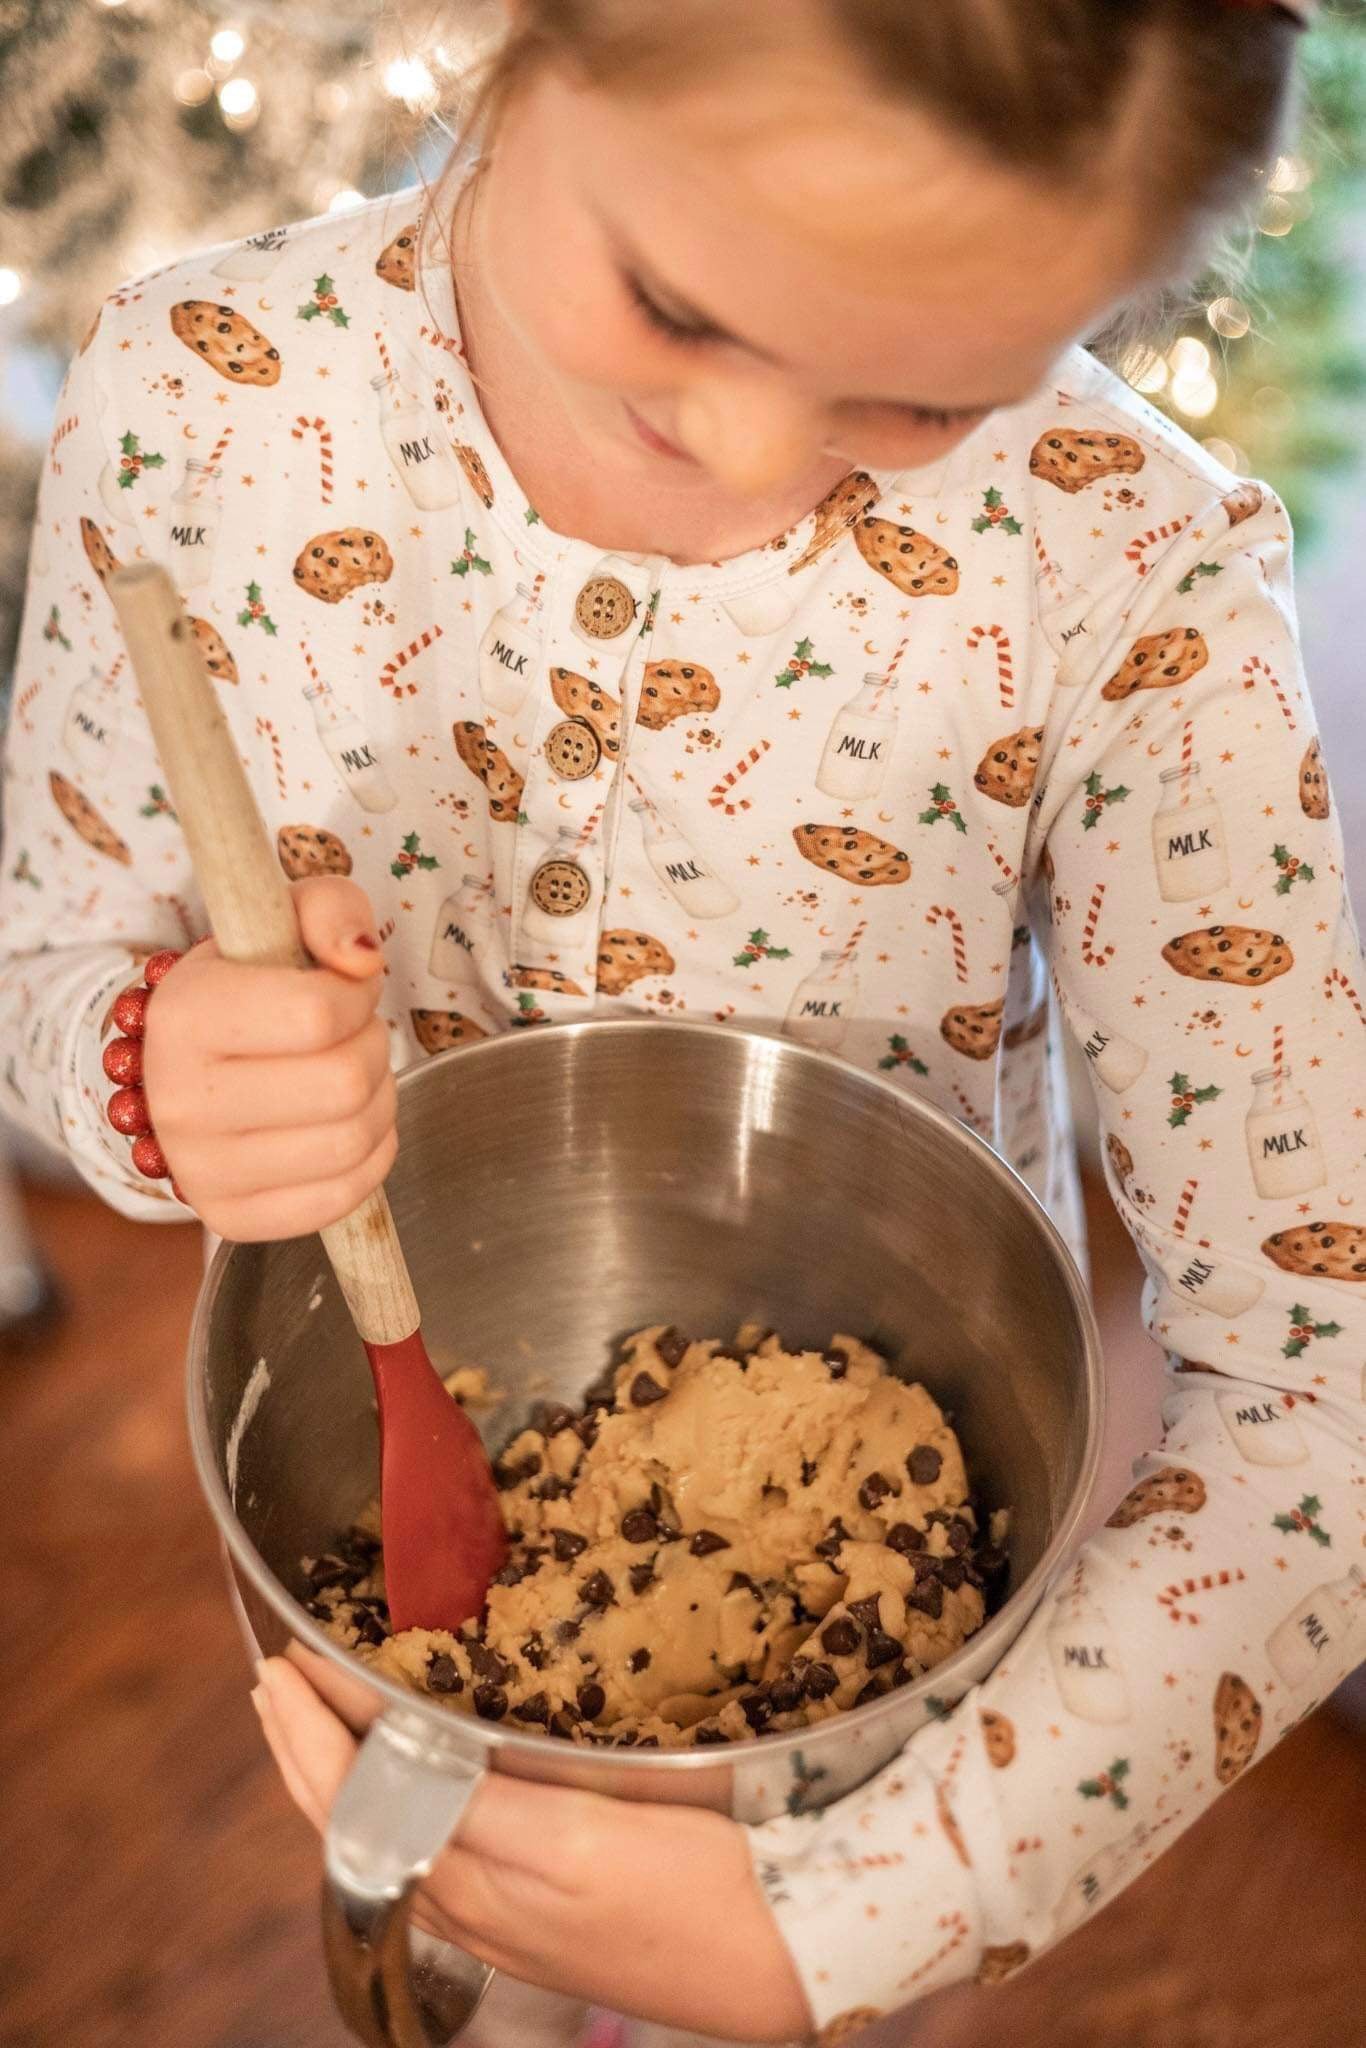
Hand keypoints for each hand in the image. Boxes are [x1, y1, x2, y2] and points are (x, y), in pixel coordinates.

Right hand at [142, 878, 395, 1240]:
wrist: (194, 1064)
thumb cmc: (251, 987)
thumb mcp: (282, 919)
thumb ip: (331, 908)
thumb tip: (361, 960)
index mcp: (185, 1016)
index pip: (317, 1013)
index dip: (357, 995)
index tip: (344, 989)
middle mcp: (180, 1100)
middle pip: (345, 1082)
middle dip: (373, 1048)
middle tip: (354, 1036)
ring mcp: (200, 1170)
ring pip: (352, 1141)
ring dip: (380, 1101)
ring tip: (352, 1074)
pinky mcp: (232, 1219)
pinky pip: (343, 1197)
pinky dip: (372, 1156)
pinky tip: (349, 1123)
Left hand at [252, 1655, 812, 2043]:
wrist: (783, 1961)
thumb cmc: (699, 1887)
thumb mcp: (586, 1832)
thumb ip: (478, 1801)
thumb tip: (387, 1756)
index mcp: (472, 1875)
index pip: (355, 1794)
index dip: (312, 1726)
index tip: (284, 1660)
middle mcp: (469, 1903)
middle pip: (349, 1822)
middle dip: (301, 1748)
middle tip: (272, 1677)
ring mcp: (498, 1919)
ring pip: (381, 1839)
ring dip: (336, 1775)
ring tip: (315, 1721)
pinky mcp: (531, 1921)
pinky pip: (423, 1855)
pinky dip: (387, 1804)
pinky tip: (403, 1784)